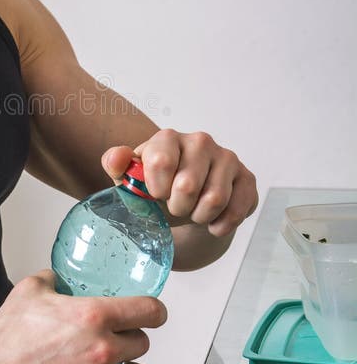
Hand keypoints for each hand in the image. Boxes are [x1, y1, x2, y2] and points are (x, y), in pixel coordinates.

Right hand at [0, 270, 166, 363]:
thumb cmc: (5, 337)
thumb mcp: (29, 292)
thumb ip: (52, 279)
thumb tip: (58, 277)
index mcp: (93, 315)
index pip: (150, 311)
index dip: (154, 312)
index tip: (152, 317)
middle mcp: (103, 349)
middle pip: (144, 344)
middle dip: (131, 342)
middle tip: (114, 345)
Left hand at [101, 131, 257, 237]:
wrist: (187, 204)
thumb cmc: (156, 188)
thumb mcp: (130, 179)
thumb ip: (116, 165)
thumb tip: (115, 159)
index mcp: (168, 137)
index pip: (161, 162)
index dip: (156, 190)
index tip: (155, 195)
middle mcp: (200, 141)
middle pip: (188, 185)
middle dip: (177, 207)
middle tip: (174, 207)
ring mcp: (227, 158)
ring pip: (215, 199)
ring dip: (198, 217)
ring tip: (192, 213)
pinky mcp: (247, 178)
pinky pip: (236, 210)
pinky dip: (219, 225)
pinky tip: (211, 221)